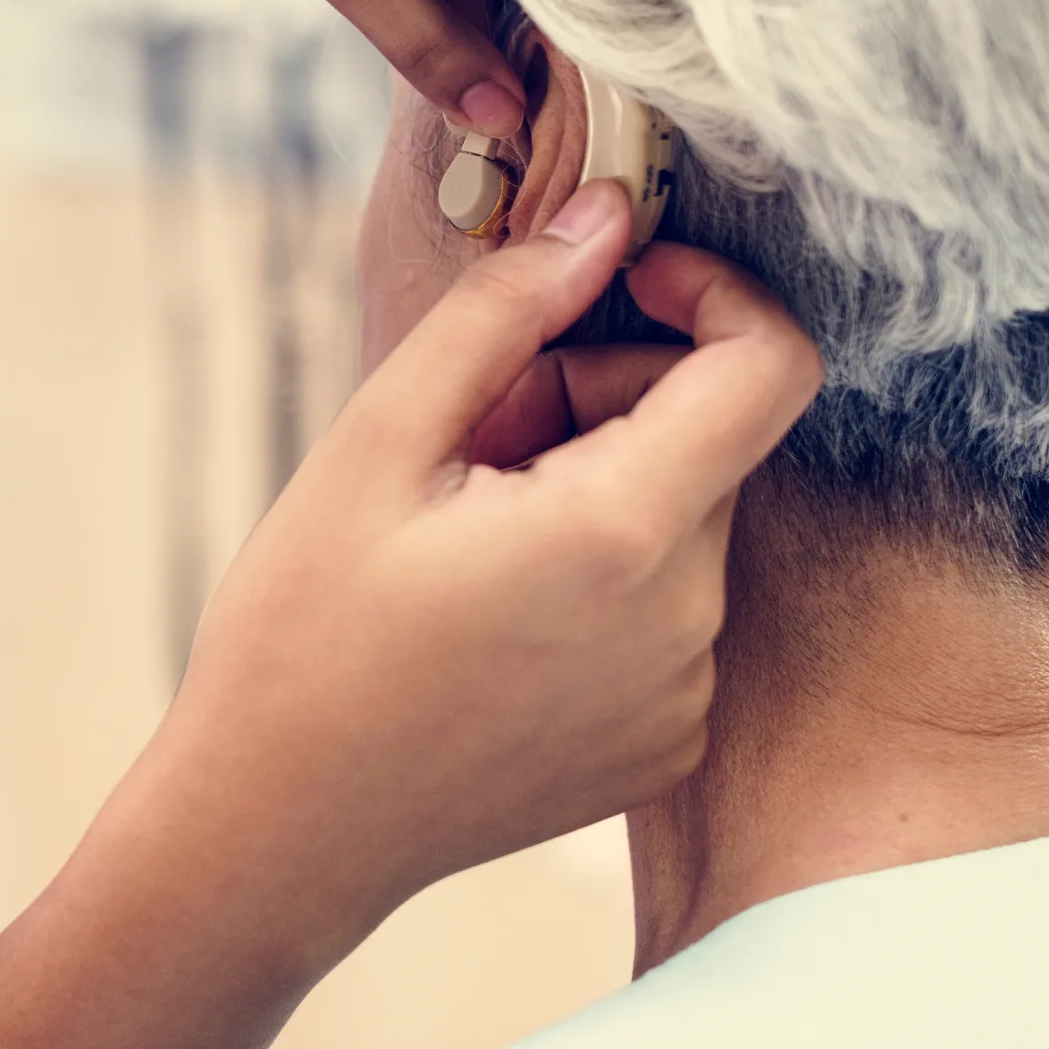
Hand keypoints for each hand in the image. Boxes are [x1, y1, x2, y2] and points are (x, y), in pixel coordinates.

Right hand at [119, 182, 823, 966]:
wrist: (277, 833)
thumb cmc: (303, 636)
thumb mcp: (376, 442)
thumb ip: (504, 311)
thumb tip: (604, 215)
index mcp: (623, 534)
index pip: (770, 366)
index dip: (711, 294)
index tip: (618, 283)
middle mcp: (688, 622)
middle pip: (709, 439)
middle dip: (605, 396)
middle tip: (470, 432)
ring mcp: (684, 695)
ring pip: (682, 519)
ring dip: (597, 483)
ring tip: (462, 529)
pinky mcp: (664, 744)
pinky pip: (668, 606)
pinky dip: (601, 571)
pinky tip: (488, 607)